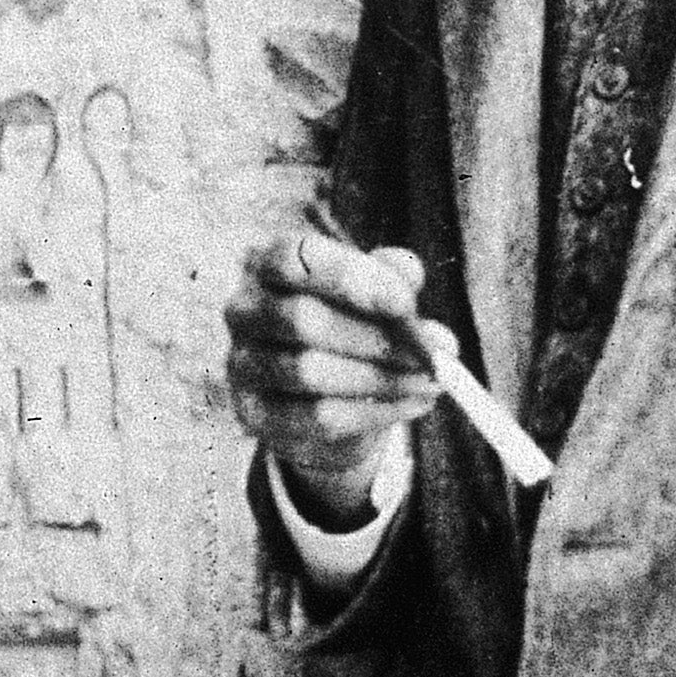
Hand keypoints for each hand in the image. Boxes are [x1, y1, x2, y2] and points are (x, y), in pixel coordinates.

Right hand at [225, 226, 440, 522]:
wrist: (322, 394)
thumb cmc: (349, 326)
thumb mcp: (373, 293)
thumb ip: (391, 276)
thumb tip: (410, 272)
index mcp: (267, 264)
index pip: (296, 259)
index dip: (351, 279)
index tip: (406, 304)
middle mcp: (243, 310)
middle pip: (303, 321)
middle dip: (377, 339)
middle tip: (433, 354)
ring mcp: (242, 365)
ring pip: (310, 372)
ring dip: (382, 378)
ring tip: (430, 380)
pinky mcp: (255, 415)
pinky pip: (318, 417)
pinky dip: (375, 413)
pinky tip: (412, 403)